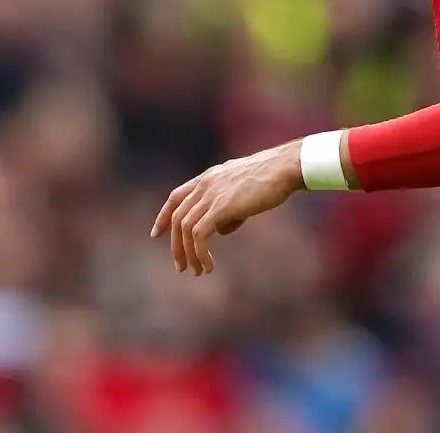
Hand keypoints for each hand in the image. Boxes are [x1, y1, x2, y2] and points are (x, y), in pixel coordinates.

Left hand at [151, 141, 304, 274]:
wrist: (283, 169)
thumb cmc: (271, 179)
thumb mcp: (243, 192)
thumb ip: (229, 210)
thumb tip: (221, 231)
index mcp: (209, 178)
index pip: (176, 196)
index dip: (164, 216)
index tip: (156, 234)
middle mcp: (205, 184)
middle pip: (178, 217)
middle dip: (176, 245)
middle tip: (181, 266)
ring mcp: (210, 195)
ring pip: (185, 229)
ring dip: (189, 254)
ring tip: (198, 271)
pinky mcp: (220, 207)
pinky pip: (199, 235)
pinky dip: (200, 253)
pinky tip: (209, 266)